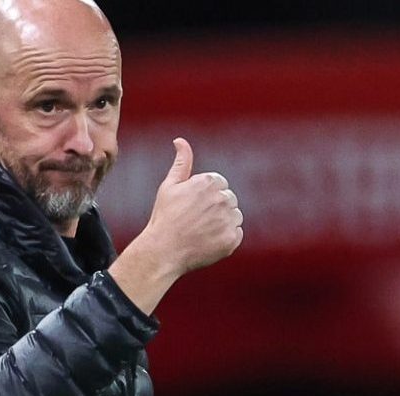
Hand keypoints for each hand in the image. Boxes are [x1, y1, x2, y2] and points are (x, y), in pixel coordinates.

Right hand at [140, 138, 242, 275]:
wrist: (163, 251)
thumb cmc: (164, 217)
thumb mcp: (169, 186)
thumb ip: (181, 162)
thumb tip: (180, 140)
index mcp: (208, 182)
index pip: (220, 184)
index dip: (206, 196)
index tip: (193, 207)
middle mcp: (222, 198)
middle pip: (229, 199)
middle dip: (216, 208)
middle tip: (196, 221)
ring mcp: (228, 219)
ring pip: (235, 216)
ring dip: (223, 222)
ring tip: (202, 231)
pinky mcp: (232, 239)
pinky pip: (236, 234)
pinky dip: (225, 238)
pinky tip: (208, 241)